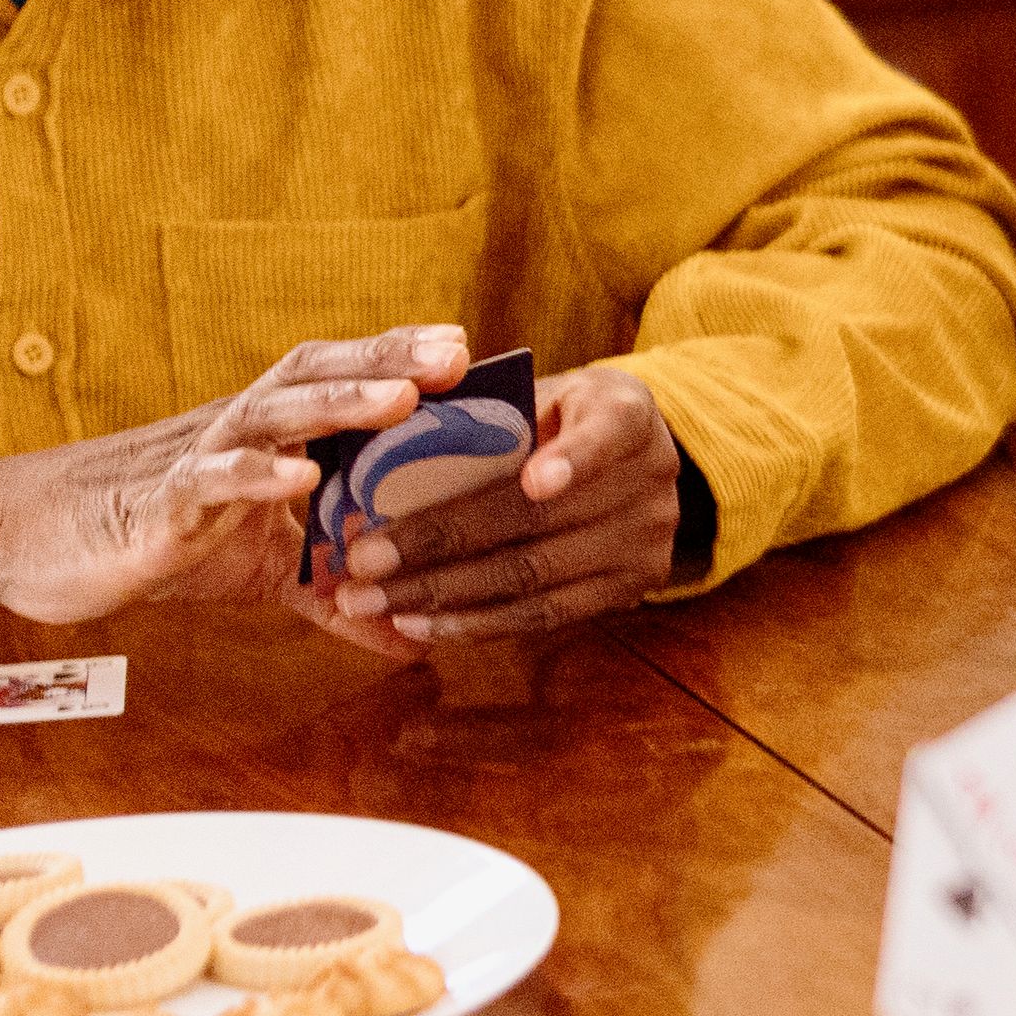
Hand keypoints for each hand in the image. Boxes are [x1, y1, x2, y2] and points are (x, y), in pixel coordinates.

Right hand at [0, 326, 465, 632]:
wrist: (34, 544)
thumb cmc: (154, 540)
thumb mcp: (260, 573)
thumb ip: (334, 600)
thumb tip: (411, 642)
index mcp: (268, 440)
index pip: (343, 383)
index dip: (403, 363)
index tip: (474, 352)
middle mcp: (239, 432)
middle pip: (319, 377)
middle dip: (389, 359)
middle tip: (457, 350)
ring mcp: (199, 461)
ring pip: (274, 415)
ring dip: (339, 404)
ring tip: (402, 397)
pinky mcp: (160, 503)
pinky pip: (210, 481)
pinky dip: (253, 475)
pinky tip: (294, 476)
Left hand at [328, 360, 682, 651]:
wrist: (630, 458)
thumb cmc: (556, 417)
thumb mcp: (538, 391)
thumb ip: (483, 414)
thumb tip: (375, 453)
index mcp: (627, 412)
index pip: (606, 434)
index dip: (572, 460)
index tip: (534, 481)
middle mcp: (650, 481)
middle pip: (539, 520)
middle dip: (440, 541)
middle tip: (365, 558)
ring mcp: (645, 543)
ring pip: (533, 577)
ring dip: (442, 594)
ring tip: (372, 600)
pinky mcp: (628, 590)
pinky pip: (543, 616)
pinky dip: (473, 623)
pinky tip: (416, 623)